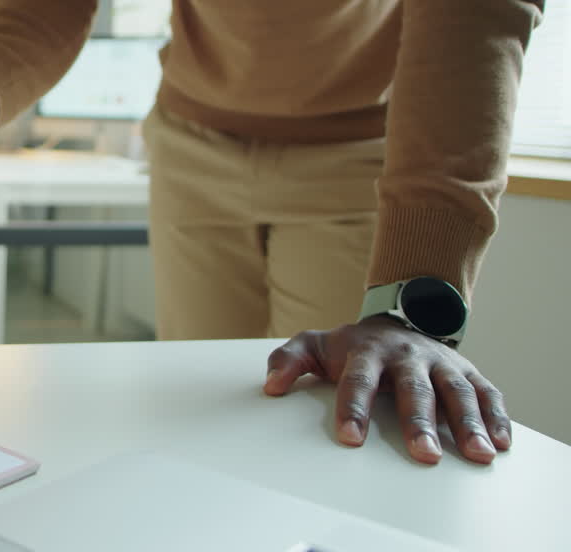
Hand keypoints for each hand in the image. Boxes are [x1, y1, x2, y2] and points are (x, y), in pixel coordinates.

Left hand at [264, 315, 510, 464]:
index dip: (354, 409)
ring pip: (457, 392)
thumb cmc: (353, 345)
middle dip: (420, 422)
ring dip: (468, 424)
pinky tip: (501, 443)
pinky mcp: (467, 371)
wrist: (398, 317)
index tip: (351, 439)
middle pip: (414, 390)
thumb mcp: (315, 344)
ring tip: (477, 454)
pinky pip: (487, 392)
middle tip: (424, 454)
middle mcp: (407, 357)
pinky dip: (497, 416)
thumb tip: (270, 386)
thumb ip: (289, 361)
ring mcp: (440, 363)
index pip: (358, 382)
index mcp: (368, 353)